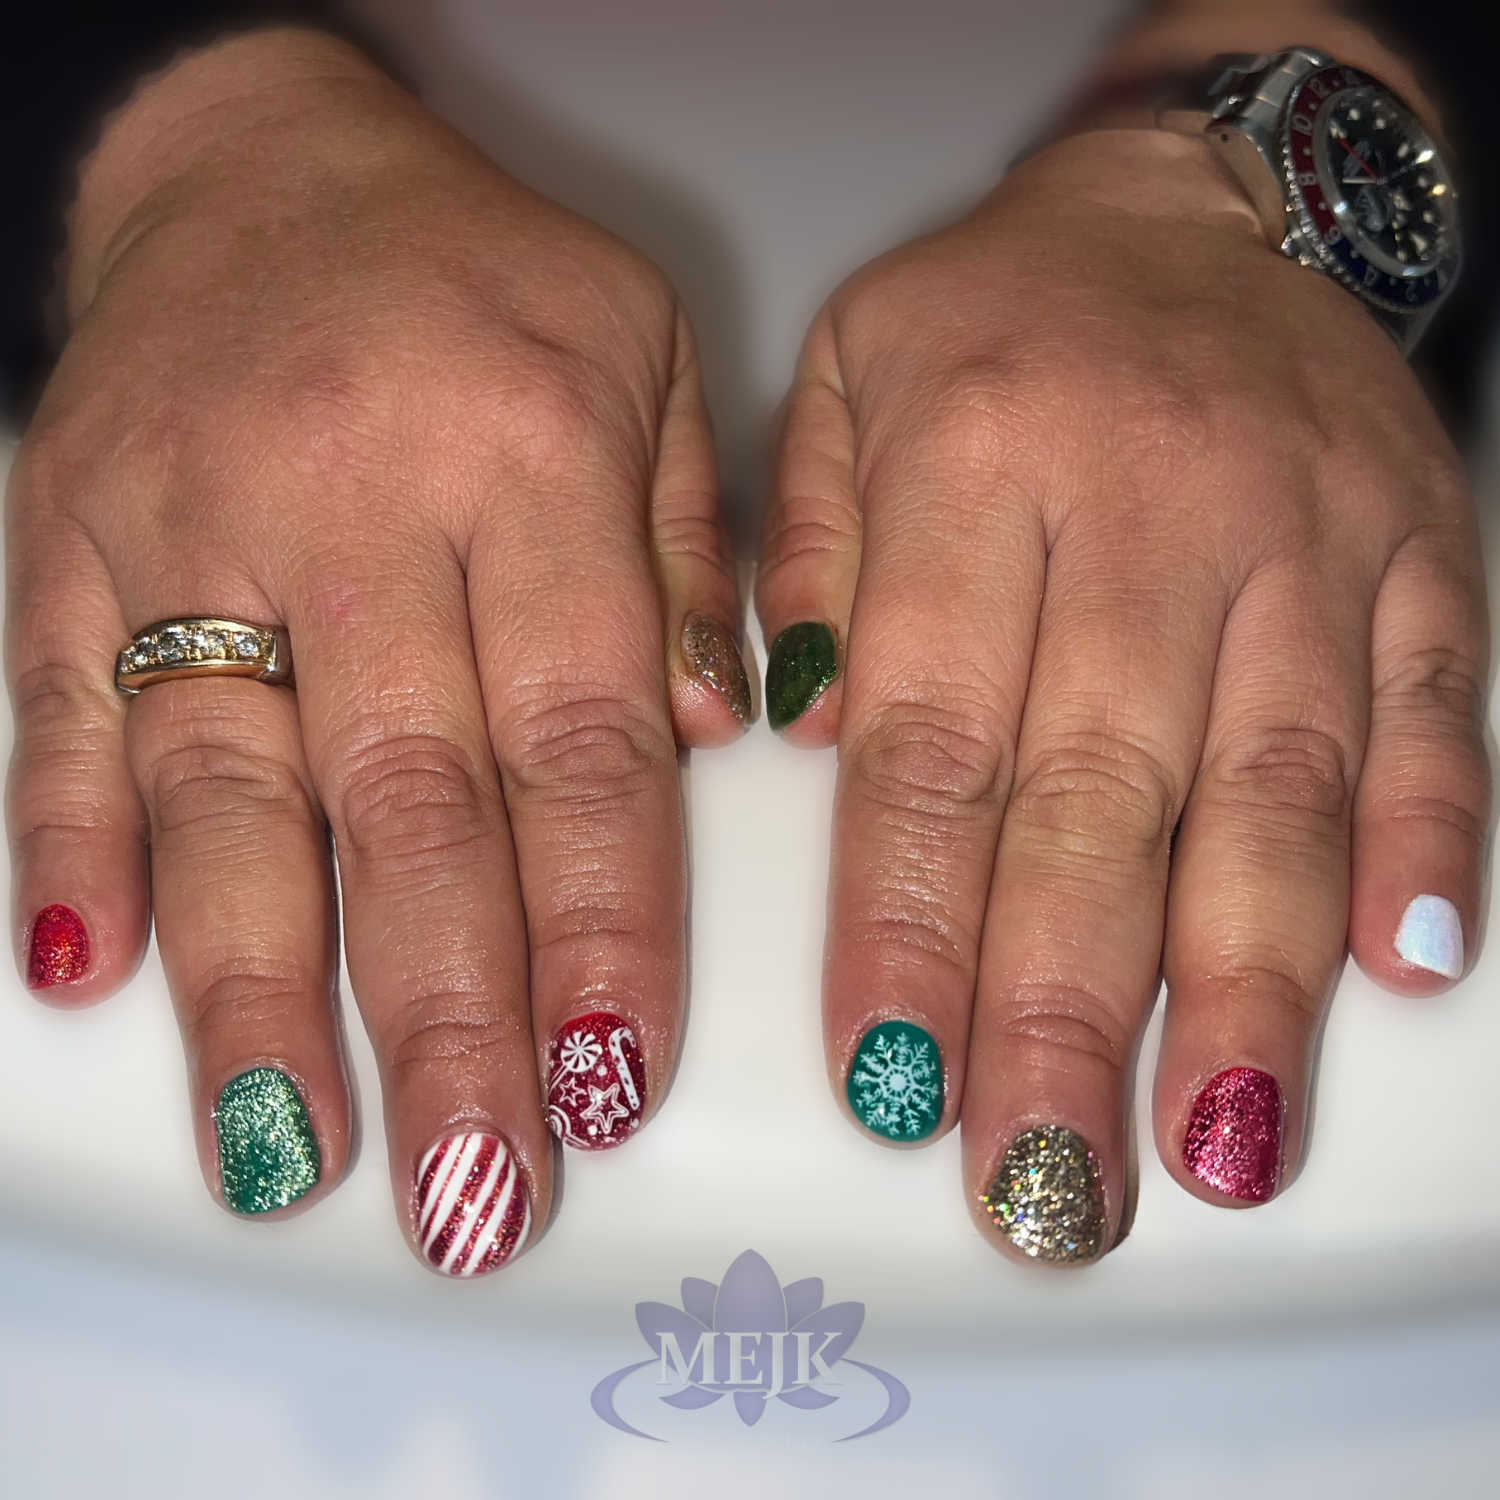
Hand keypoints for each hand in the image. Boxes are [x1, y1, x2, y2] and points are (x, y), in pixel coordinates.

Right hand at [7, 29, 748, 1270]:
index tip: (614, 1079)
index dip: (602, 921)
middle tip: (473, 1190)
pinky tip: (86, 984)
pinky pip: (60, 708)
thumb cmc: (480, 277)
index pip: (579, 739)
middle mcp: (353, 505)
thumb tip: (711, 739)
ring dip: (256, 989)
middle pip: (408, 803)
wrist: (265, 158)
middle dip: (444, 1014)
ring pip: (225, 788)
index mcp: (526, 459)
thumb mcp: (644, 364)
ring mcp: (189, 527)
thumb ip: (683, 561)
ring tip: (292, 1152)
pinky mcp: (69, 538)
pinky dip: (69, 849)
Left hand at [757, 122, 1486, 1261]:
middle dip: (1064, 1008)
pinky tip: (1393, 974)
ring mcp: (1307, 539)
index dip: (906, 924)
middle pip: (1098, 801)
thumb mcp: (845, 382)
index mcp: (980, 465)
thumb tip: (798, 738)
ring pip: (1276, 787)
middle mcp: (1151, 511)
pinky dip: (1425, 845)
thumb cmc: (995, 318)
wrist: (1188, 206)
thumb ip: (807, 557)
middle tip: (1040, 1178)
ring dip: (1245, 982)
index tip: (889, 1078)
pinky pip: (1435, 710)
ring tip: (1211, 1144)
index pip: (929, 744)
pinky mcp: (1421, 551)